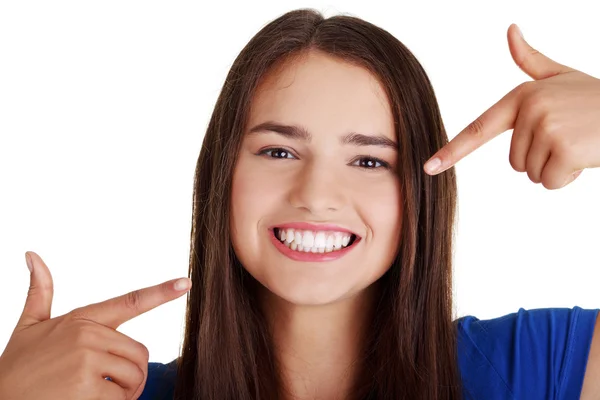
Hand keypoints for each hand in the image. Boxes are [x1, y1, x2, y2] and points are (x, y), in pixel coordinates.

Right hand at [0, 252, 190, 399]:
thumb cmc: (16, 365)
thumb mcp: (29, 325)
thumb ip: (39, 292)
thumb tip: (32, 256)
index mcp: (81, 318)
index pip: (129, 302)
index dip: (161, 292)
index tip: (185, 283)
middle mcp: (87, 335)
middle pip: (139, 354)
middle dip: (131, 374)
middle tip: (109, 385)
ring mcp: (87, 360)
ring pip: (134, 375)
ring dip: (124, 392)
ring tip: (96, 395)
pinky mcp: (87, 387)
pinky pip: (120, 397)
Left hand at [424, 24, 599, 189]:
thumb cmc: (596, 98)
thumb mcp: (561, 75)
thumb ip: (531, 60)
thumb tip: (511, 30)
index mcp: (521, 96)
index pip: (479, 128)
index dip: (452, 150)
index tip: (429, 166)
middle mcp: (529, 110)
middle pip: (515, 163)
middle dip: (543, 159)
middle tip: (569, 138)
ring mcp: (546, 128)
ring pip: (533, 174)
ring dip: (557, 168)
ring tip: (579, 143)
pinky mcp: (564, 149)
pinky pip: (551, 182)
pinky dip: (569, 178)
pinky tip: (586, 156)